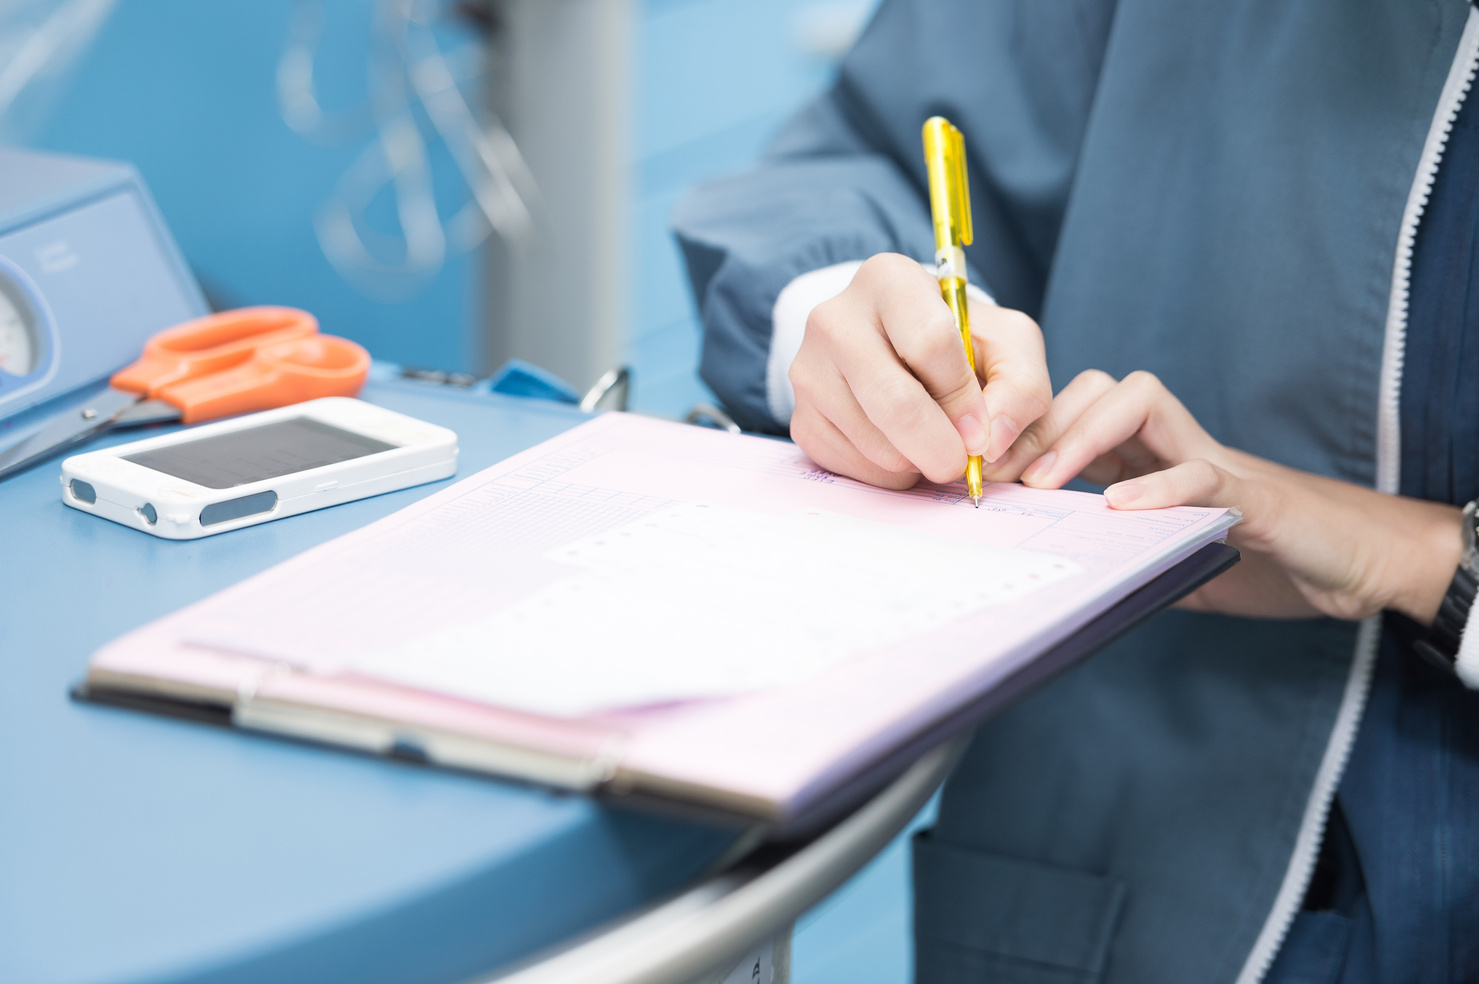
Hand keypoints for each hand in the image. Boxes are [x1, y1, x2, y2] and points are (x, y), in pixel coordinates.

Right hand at [788, 253, 1050, 488]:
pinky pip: (851, 467)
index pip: (929, 343)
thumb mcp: (1008, 345)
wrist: (901, 354)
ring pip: (875, 443)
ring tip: (930, 443)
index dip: (964, 398)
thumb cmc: (960, 344)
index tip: (980, 428)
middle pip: (895, 401)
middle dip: (940, 447)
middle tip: (960, 464)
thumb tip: (989, 443)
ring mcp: (808, 370)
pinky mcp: (800, 418)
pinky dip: (888, 474)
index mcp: (888, 279)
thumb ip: (1020, 387)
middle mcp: (835, 318)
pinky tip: (899, 448)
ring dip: (916, 462)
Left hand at [989, 369, 1462, 623]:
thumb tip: (1044, 569)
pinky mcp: (1255, 494)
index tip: (971, 468)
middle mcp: (1172, 444)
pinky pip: (1201, 474)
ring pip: (1139, 400)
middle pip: (1095, 388)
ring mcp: (1213, 461)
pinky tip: (1121, 509)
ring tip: (1043, 481)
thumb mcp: (1164, 561)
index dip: (1018, 432)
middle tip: (993, 469)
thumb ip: (1114, 554)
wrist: (1355, 564)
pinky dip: (1159, 488)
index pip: (1071, 414)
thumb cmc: (1257, 556)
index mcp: (1144, 458)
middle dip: (1035, 421)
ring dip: (1082, 434)